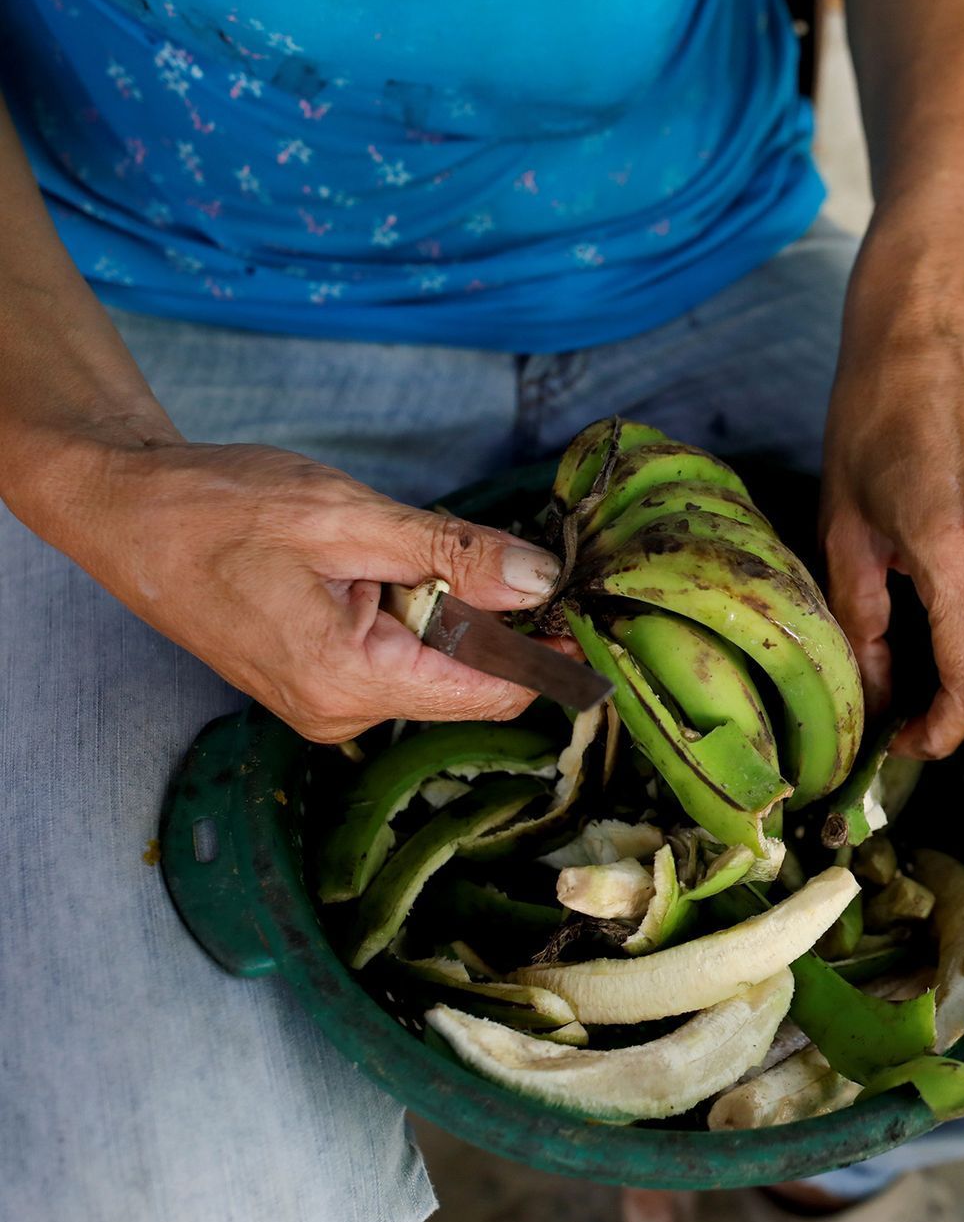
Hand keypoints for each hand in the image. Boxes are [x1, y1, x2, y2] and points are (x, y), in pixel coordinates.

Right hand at [55, 438, 562, 741]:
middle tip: (472, 548)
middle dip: (488, 619)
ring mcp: (325, 707)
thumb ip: (452, 555)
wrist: (125, 511)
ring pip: (433, 666)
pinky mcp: (317, 687)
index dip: (545, 654)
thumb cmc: (219, 507)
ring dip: (441, 611)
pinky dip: (408, 614)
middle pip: (466, 679)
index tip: (581, 611)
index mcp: (349, 681)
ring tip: (386, 552)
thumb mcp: (349, 516)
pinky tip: (370, 570)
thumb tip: (539, 581)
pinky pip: (397, 659)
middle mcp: (339, 714)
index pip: (489, 691)